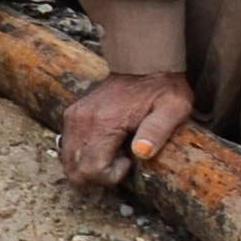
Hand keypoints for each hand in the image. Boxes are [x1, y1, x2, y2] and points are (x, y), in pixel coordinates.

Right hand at [59, 71, 193, 188]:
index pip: (91, 169)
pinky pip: (69, 148)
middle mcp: (82, 120)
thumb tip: (142, 152)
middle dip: (98, 176)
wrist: (143, 64)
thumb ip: (157, 130)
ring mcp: (74, 117)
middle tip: (121, 161)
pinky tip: (104, 147)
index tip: (130, 160)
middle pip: (74, 170)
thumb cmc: (162, 89)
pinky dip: (83, 156)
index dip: (112, 175)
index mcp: (104, 121)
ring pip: (68, 161)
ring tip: (114, 152)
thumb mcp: (172, 109)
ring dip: (89, 166)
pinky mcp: (73, 116)